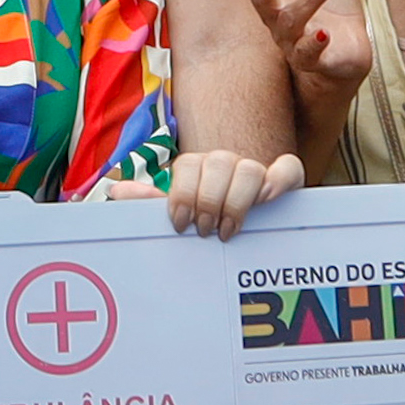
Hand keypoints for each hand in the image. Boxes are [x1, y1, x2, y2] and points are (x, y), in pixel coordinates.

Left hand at [108, 152, 303, 240]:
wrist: (240, 240)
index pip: (189, 165)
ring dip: (237, 201)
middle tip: (206, 231)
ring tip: (229, 229)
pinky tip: (265, 200)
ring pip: (248, 168)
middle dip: (208, 201)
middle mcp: (226, 164)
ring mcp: (256, 171)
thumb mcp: (176, 216)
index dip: (184, 194)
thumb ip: (149, 203)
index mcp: (197, 169)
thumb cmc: (202, 225)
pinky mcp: (284, 181)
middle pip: (217, 163)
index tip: (182, 224)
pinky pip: (288, 168)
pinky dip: (278, 180)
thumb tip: (116, 191)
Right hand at [227, 0, 370, 100]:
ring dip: (305, 3)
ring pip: (289, 24)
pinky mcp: (316, 60)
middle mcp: (277, 19)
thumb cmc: (326, 5)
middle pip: (261, 0)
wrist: (350, 45)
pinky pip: (308, 55)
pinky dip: (315, 44)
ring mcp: (294, 41)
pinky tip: (324, 33)